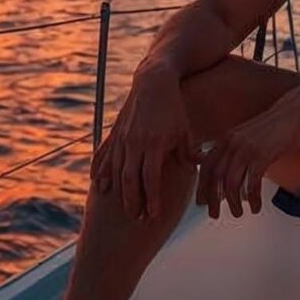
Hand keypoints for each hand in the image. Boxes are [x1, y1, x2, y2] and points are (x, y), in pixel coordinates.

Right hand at [95, 62, 188, 221]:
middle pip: (130, 179)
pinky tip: (99, 186)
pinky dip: (101, 172)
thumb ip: (189, 154)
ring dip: (119, 192)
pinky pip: (105, 156)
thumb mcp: (184, 131)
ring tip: (124, 210)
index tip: (153, 215)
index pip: (151, 178)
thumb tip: (199, 172)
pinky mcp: (116, 133)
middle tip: (136, 219)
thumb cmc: (174, 108)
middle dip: (132, 201)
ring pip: (116, 170)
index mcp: (154, 142)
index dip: (151, 198)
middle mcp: (135, 141)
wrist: (154, 80)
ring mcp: (123, 137)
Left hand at [200, 91, 299, 218]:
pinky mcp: (262, 154)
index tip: (201, 202)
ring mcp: (246, 148)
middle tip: (214, 215)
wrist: (295, 112)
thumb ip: (234, 152)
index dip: (201, 186)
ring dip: (232, 202)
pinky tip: (255, 206)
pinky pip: (252, 182)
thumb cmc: (273, 128)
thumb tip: (227, 174)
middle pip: (214, 176)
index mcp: (226, 138)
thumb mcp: (247, 137)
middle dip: (212, 199)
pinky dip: (252, 197)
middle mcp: (232, 142)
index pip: (205, 165)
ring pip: (231, 182)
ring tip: (238, 213)